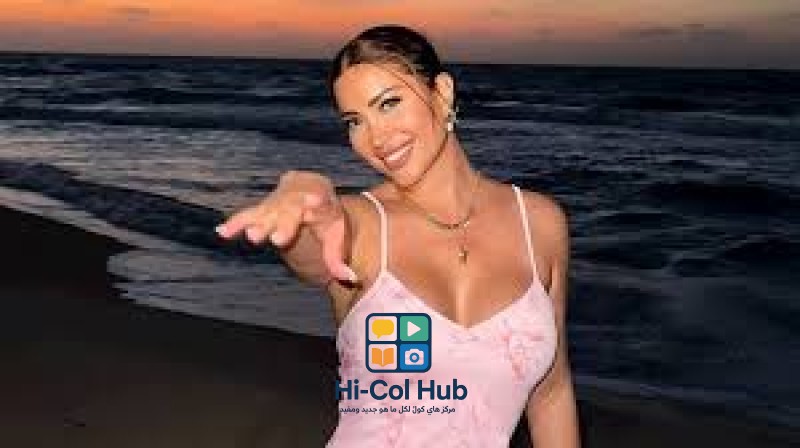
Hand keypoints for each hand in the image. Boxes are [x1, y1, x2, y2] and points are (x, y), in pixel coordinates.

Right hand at [215, 170, 356, 283]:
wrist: (313, 194)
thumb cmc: (327, 220)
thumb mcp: (337, 237)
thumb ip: (339, 259)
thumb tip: (351, 279)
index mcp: (322, 199)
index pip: (320, 200)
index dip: (316, 201)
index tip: (313, 202)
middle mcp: (299, 195)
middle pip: (290, 207)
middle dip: (282, 222)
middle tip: (276, 239)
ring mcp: (279, 199)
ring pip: (268, 209)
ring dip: (258, 223)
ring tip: (251, 236)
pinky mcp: (263, 205)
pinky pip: (248, 213)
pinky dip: (236, 222)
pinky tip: (223, 232)